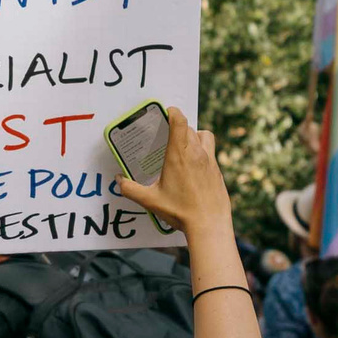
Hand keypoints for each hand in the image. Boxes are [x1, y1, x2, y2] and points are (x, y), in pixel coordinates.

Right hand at [113, 108, 229, 239]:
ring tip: (185, 146)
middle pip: (190, 128)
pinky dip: (203, 151)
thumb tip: (119, 180)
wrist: (209, 226)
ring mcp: (210, 161)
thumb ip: (130, 189)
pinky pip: (211, 152)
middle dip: (179, 127)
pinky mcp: (217, 171)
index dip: (173, 112)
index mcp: (179, 155)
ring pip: (204, 135)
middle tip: (168, 135)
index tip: (167, 111)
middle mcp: (196, 153)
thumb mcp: (150, 200)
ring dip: (195, 135)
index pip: (179, 121)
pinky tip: (194, 167)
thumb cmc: (180, 212)